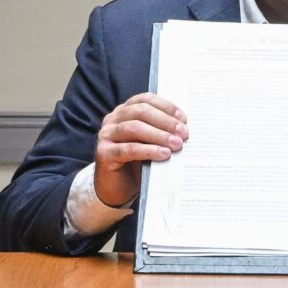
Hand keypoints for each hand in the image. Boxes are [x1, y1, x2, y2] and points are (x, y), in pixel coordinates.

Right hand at [94, 93, 187, 207]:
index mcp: (124, 111)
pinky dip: (148, 150)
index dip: (165, 106)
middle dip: (165, 121)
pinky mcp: (104, 153)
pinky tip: (163, 154)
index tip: (183, 118)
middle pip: (140, 111)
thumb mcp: (150, 142)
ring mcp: (106, 135)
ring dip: (159, 135)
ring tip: (176, 143)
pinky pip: (128, 149)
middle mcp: (112, 119)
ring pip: (134, 128)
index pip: (145, 100)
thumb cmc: (136, 163)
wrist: (117, 188)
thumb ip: (161, 132)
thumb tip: (184, 128)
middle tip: (183, 132)